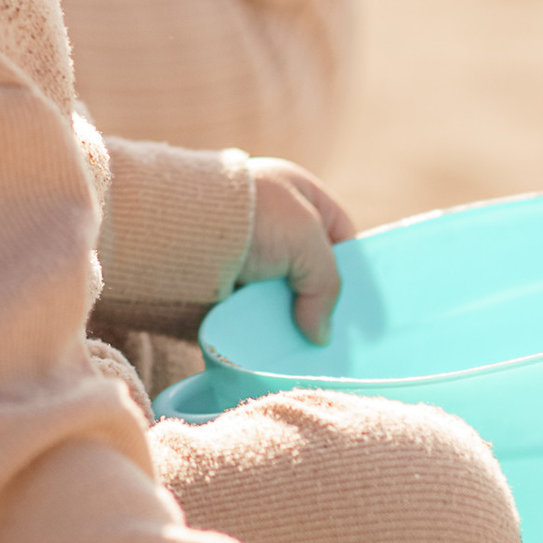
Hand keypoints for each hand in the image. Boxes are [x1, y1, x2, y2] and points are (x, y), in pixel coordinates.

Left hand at [236, 158, 356, 345]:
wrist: (181, 227)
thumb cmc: (253, 218)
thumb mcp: (307, 240)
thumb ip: (326, 285)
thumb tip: (319, 334)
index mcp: (297, 193)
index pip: (340, 232)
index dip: (353, 268)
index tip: (361, 306)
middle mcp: (272, 221)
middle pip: (309, 269)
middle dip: (320, 300)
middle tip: (335, 334)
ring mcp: (245, 252)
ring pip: (280, 295)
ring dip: (289, 318)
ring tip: (308, 349)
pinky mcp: (222, 280)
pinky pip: (251, 309)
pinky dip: (261, 325)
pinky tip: (275, 344)